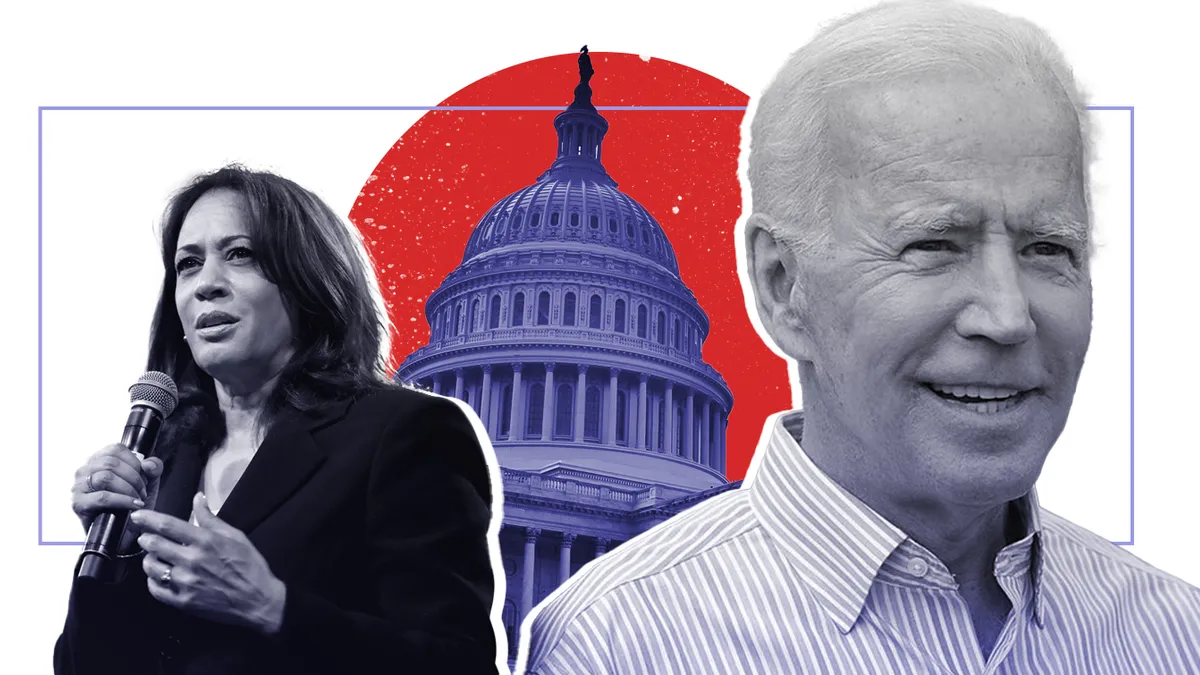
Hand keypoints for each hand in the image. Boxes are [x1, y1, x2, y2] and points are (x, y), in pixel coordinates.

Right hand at [71, 444, 163, 550]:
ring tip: (138, 500)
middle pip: (111, 463)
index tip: (144, 477)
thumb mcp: (149, 483)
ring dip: (128, 489)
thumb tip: (148, 463)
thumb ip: (154, 468)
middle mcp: (84, 471)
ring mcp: (78, 488)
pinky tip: (134, 506)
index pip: (115, 449)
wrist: (125, 534)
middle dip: (134, 478)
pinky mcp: (78, 505)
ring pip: (105, 478)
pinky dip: (122, 501)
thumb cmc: (132, 505)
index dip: (134, 462)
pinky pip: (103, 497)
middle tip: (143, 492)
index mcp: (98, 460)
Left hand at [131, 493, 286, 635]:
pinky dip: (153, 580)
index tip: (136, 516)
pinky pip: (156, 589)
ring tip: (154, 557)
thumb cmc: (249, 565)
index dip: (148, 519)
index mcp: (205, 541)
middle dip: (145, 538)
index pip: (168, 526)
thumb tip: (197, 498)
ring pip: (151, 567)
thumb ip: (211, 518)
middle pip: (154, 544)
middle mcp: (192, 560)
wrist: (258, 600)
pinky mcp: (182, 601)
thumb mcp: (235, 536)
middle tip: (145, 537)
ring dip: (149, 559)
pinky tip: (160, 576)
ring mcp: (185, 582)